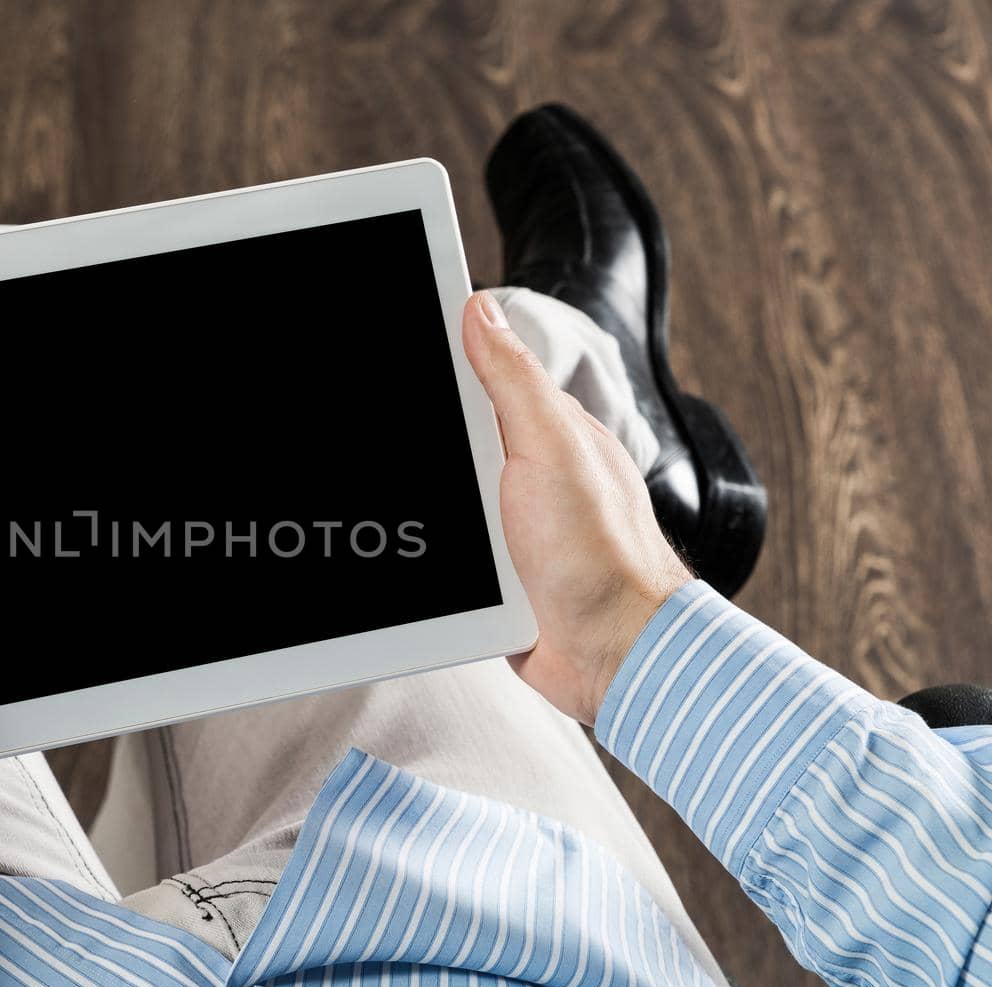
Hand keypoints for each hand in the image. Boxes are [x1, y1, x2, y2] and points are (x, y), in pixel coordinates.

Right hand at [462, 291, 691, 725]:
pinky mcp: (492, 578)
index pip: (477, 378)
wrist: (611, 653)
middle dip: (428, 456)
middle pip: (448, 442)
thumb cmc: (601, 553)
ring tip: (438, 528)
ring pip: (440, 503)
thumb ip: (514, 380)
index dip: (439, 365)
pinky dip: (436, 565)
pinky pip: (443, 559)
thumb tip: (479, 310)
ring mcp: (508, 527)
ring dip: (432, 518)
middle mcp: (525, 474)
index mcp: (544, 430)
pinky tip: (435, 568)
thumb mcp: (551, 447)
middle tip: (423, 469)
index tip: (399, 353)